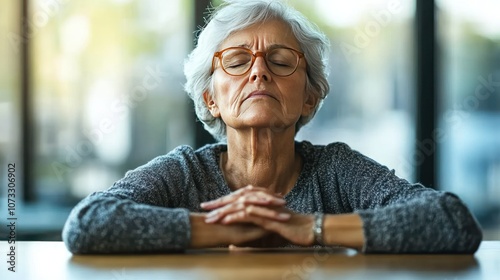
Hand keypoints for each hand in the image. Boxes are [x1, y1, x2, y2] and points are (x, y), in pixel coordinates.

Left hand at [200, 185, 314, 245]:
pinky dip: (236, 217)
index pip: (238, 199)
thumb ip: (256, 228)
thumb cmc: (292, 229)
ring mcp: (265, 208)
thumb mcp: (271, 228)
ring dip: (223, 212)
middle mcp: (262, 202)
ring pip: (240, 206)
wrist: (310, 228)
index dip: (222, 202)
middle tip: (203, 208)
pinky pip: (250, 215)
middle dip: (218, 204)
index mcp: (261, 202)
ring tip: (210, 218)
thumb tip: (237, 238)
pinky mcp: (269, 217)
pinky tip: (226, 220)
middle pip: (235, 200)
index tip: (208, 207)